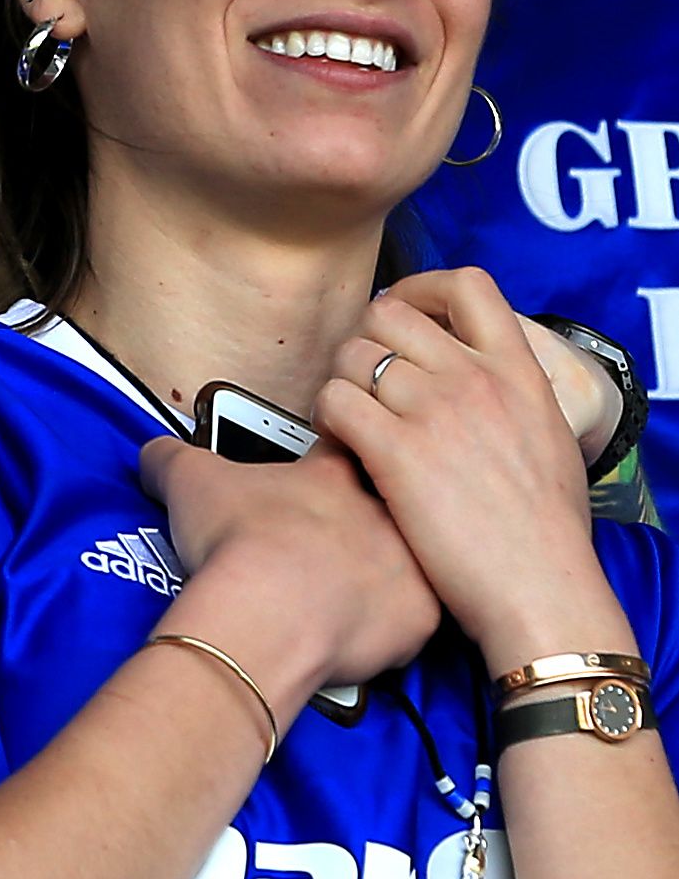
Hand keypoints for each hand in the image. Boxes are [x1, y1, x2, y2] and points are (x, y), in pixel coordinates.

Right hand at [140, 436, 438, 696]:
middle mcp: (381, 510)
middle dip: (366, 521)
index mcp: (334, 473)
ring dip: (385, 572)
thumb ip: (172, 455)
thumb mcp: (190, 479)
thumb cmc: (236, 541)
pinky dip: (395, 627)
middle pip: (387, 503)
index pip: (347, 448)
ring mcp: (407, 562)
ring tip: (349, 594)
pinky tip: (367, 635)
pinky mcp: (420, 616)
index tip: (312, 481)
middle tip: (330, 547)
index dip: (331, 461)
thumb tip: (153, 450)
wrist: (265, 611)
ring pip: (410, 559)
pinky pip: (419, 619)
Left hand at [314, 267, 608, 671]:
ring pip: (353, 354)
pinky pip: (335, 400)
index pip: (468, 285)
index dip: (424, 287)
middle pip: (390, 313)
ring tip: (348, 412)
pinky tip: (337, 439)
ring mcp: (435, 411)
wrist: (543, 593)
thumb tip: (484, 380)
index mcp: (517, 371)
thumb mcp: (552, 439)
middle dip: (367, 337)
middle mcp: (474, 378)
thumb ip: (514, 395)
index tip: (407, 310)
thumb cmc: (548, 534)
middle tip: (364, 373)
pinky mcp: (398, 452)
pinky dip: (325, 415)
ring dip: (341, 378)